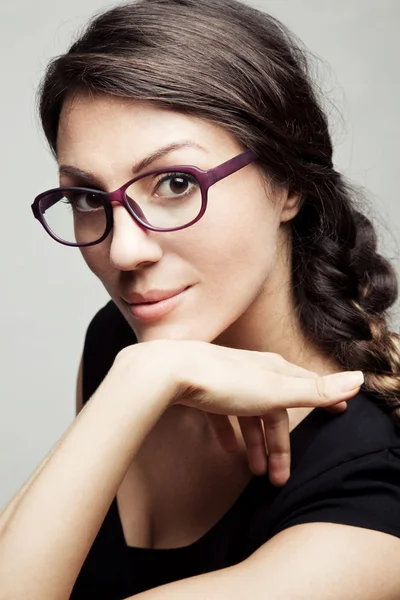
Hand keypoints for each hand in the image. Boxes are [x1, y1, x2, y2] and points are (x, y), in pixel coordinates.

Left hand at [166, 341, 362, 486]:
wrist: (168, 372)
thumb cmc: (223, 380)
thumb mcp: (275, 390)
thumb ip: (314, 391)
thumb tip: (356, 380)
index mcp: (273, 370)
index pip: (306, 386)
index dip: (323, 400)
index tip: (338, 412)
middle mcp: (252, 373)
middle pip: (274, 412)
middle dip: (279, 445)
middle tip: (279, 478)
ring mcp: (226, 382)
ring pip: (248, 417)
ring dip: (254, 444)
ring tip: (253, 472)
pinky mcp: (203, 391)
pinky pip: (222, 417)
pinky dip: (229, 434)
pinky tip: (228, 451)